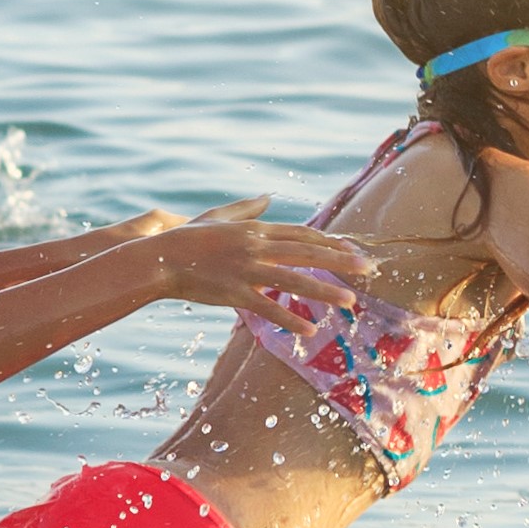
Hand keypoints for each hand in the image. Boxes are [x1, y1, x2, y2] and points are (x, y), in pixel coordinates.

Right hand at [145, 197, 371, 329]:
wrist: (160, 257)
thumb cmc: (189, 239)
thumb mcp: (219, 217)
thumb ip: (246, 209)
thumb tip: (267, 197)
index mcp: (257, 231)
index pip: (302, 235)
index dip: (329, 242)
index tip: (352, 249)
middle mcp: (257, 246)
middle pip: (307, 253)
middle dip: (341, 261)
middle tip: (369, 269)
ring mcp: (247, 269)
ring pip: (294, 279)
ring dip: (325, 291)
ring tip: (351, 301)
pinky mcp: (234, 292)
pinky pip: (267, 308)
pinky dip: (289, 318)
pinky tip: (310, 330)